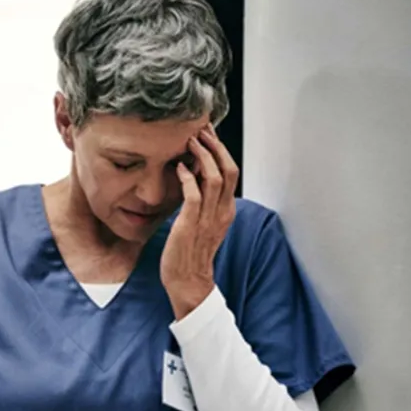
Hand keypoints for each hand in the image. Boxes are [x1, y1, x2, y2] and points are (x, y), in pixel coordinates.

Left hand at [161, 124, 238, 318]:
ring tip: (190, 141)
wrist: (188, 281)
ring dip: (202, 156)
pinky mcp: (190, 224)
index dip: (221, 150)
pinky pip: (193, 195)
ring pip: (214, 178)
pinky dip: (187, 178)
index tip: (208, 134)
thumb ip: (202, 202)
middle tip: (201, 130)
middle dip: (215, 146)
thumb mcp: (202, 222)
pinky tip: (179, 167)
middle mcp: (222, 211)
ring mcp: (207, 218)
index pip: (231, 172)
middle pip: (228, 169)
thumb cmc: (191, 252)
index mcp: (226, 209)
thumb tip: (193, 178)